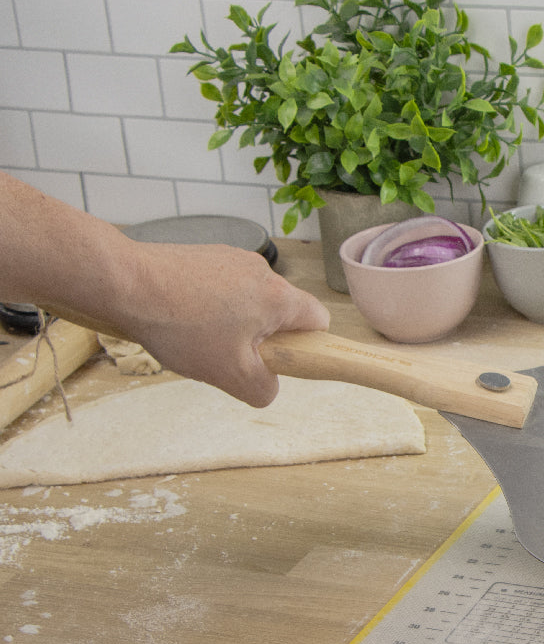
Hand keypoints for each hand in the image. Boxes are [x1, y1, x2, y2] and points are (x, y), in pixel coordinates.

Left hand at [120, 242, 330, 406]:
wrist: (125, 283)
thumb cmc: (180, 325)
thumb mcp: (229, 375)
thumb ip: (263, 389)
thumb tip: (267, 386)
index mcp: (278, 298)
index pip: (319, 321)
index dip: (306, 346)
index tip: (278, 360)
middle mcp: (261, 271)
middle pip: (280, 311)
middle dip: (262, 337)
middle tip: (230, 354)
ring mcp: (232, 258)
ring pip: (249, 300)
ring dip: (234, 322)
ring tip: (198, 336)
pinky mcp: (206, 255)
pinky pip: (222, 286)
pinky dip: (209, 305)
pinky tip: (182, 317)